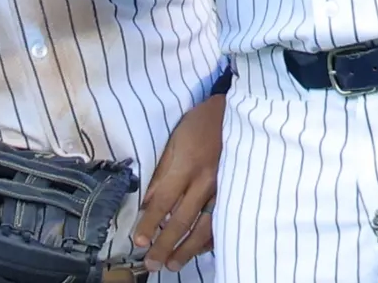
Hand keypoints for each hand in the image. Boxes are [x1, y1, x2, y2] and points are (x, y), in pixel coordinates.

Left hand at [133, 95, 222, 271]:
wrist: (238, 113)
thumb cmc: (201, 123)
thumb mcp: (175, 139)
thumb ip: (162, 171)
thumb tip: (147, 201)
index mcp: (188, 165)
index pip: (164, 201)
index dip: (150, 223)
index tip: (139, 242)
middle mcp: (207, 182)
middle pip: (183, 220)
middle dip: (165, 245)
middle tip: (152, 263)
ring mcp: (224, 190)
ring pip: (205, 228)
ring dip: (187, 249)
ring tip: (172, 264)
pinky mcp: (237, 194)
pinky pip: (222, 223)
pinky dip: (209, 240)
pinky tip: (198, 250)